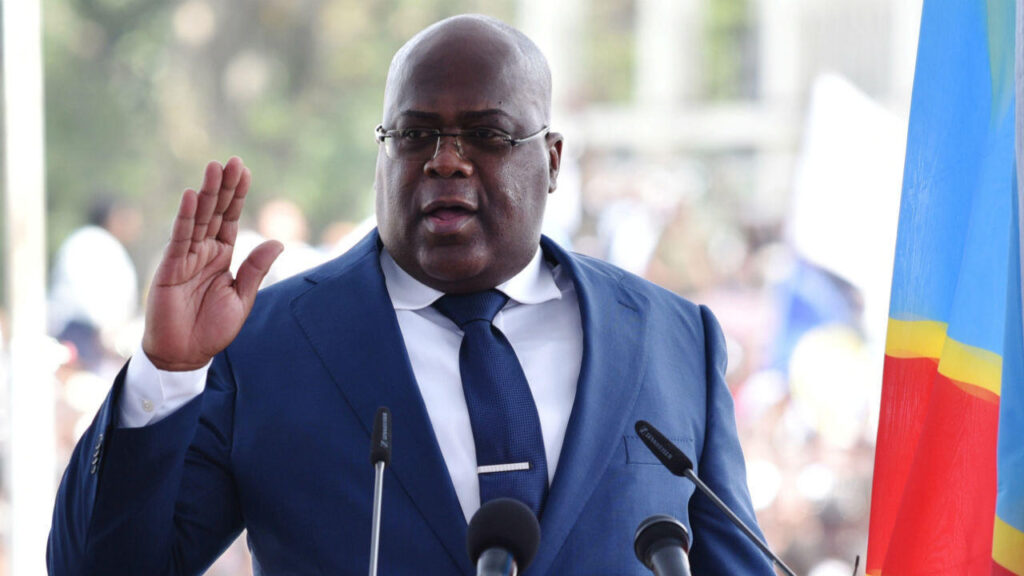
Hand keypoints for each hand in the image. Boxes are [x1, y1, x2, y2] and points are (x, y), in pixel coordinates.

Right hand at [142, 157, 282, 370]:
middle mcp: (204, 251)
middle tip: (232, 160)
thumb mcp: (242, 298)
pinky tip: (192, 197)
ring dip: (207, 193)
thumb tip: (278, 241)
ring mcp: (186, 257)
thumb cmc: (212, 328)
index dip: (237, 195)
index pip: (230, 219)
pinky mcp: (171, 267)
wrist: (185, 354)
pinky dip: (186, 217)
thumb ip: (256, 269)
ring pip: (199, 219)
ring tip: (214, 168)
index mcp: (223, 256)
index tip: (244, 170)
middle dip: (224, 186)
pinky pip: (180, 238)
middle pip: (216, 212)